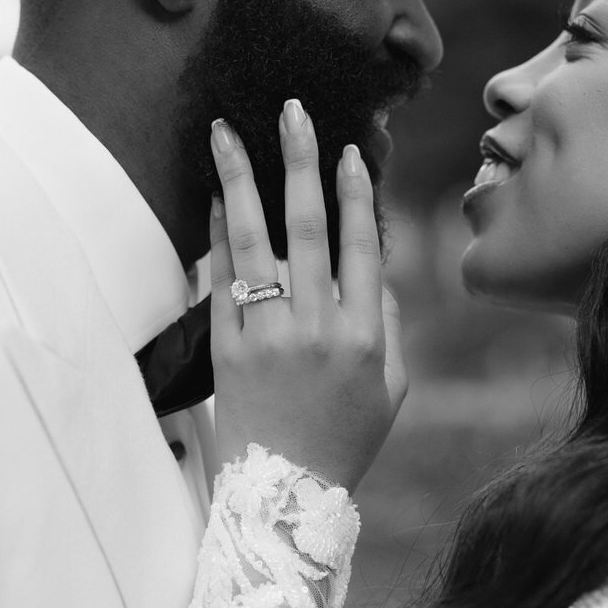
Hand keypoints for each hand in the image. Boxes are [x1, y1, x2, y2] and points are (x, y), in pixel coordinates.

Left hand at [209, 99, 406, 492]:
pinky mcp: (228, 349)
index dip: (356, 193)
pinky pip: (221, 280)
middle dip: (300, 162)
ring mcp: (268, 336)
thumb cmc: (346, 440)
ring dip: (241, 181)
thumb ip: (388, 326)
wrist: (286, 496)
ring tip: (226, 133)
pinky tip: (216, 198)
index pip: (363, 245)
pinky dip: (218, 235)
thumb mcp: (392, 389)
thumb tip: (374, 268)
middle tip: (292, 111)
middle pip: (310, 227)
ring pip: (256, 242)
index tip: (347, 150)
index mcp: (364, 335)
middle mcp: (316, 328)